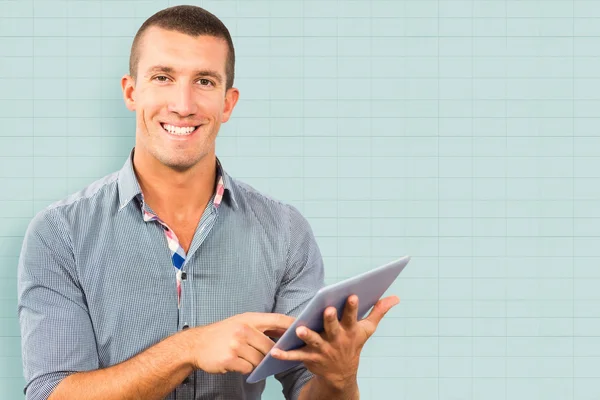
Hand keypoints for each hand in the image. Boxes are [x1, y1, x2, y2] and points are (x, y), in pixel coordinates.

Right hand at [186, 312, 293, 374]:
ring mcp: (236, 345)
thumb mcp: (240, 322)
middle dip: (272, 354)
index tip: (304, 328)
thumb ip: (261, 326)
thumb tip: (286, 330)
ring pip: (260, 360)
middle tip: (272, 357)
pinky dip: (245, 368)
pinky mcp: (230, 360)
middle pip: (270, 346)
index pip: (277, 319)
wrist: (196, 344)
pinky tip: (236, 362)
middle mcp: (244, 330)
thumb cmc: (222, 333)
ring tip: (245, 357)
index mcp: (249, 318)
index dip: (292, 324)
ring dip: (256, 362)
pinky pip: (248, 368)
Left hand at [271, 295, 399, 389]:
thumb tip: (395, 297)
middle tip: (327, 309)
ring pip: (314, 342)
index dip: (352, 307)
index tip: (352, 295)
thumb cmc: (353, 344)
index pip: (352, 317)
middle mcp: (337, 340)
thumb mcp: (367, 329)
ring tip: (300, 329)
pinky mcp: (309, 358)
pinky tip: (275, 351)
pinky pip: (296, 356)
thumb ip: (378, 311)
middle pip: (333, 328)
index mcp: (350, 330)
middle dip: (330, 319)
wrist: (341, 374)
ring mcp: (323, 350)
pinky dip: (285, 355)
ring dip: (307, 336)